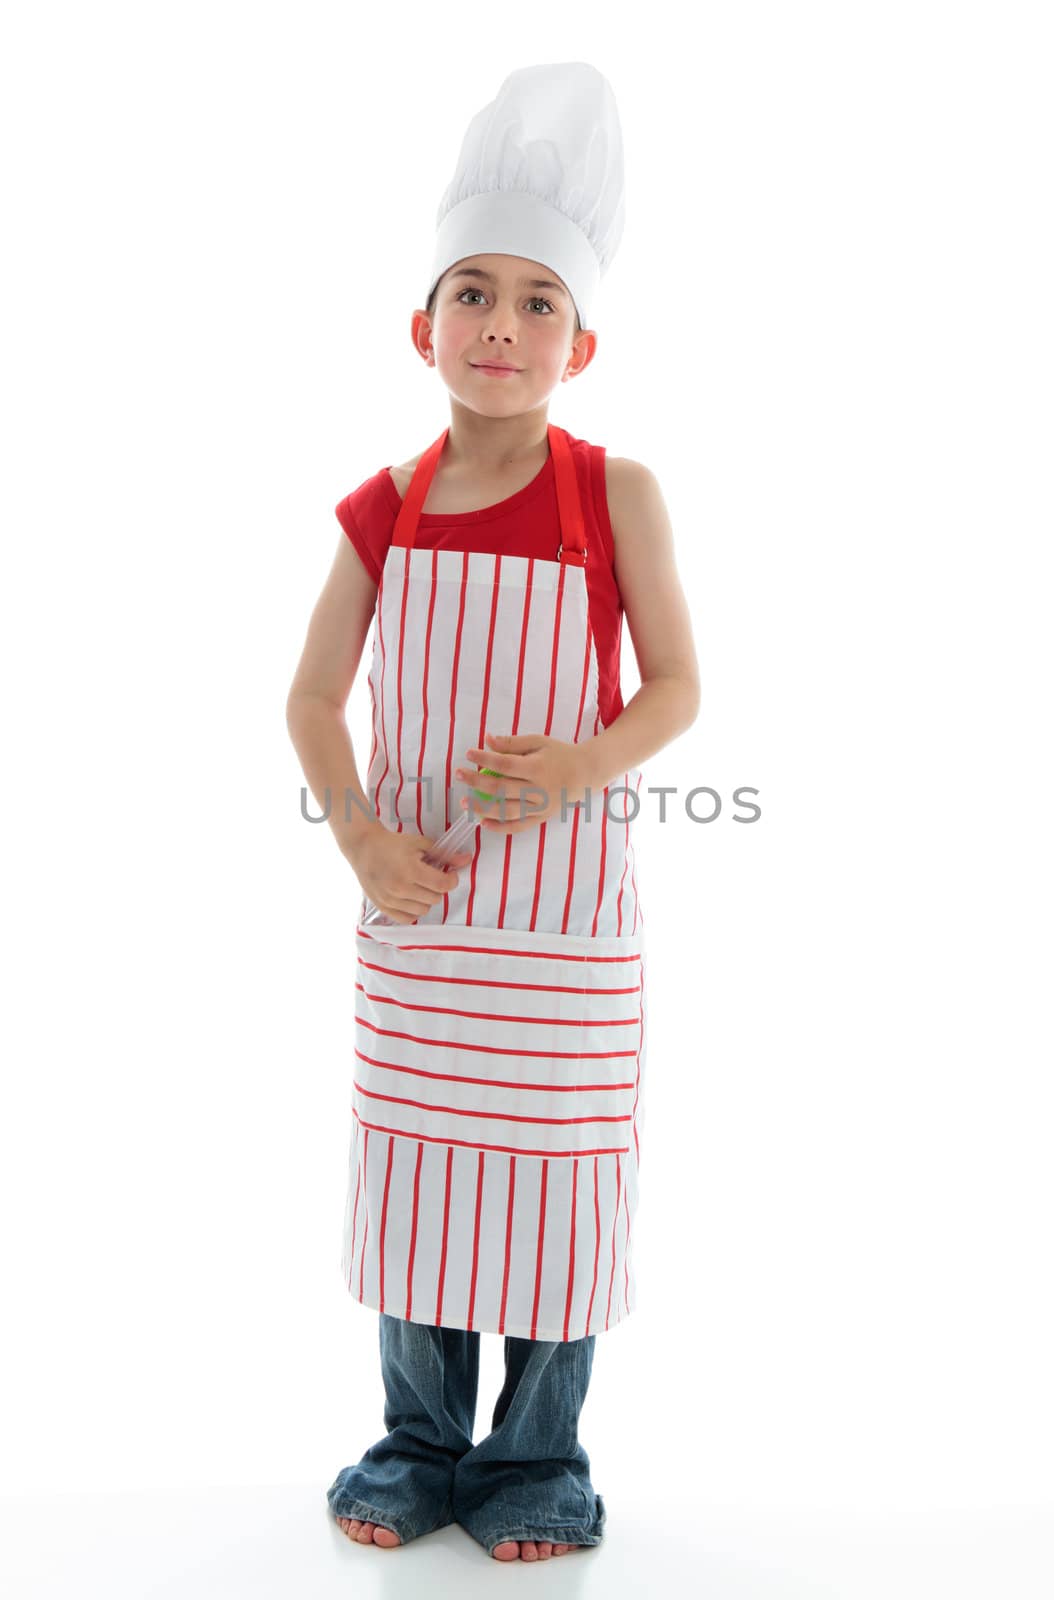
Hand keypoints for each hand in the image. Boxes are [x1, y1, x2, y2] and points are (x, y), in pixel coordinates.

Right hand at [347, 824, 473, 924]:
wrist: (363, 847)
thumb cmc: (392, 843)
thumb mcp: (420, 843)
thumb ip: (444, 854)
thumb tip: (467, 860)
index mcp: (411, 870)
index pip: (443, 885)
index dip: (452, 880)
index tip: (449, 874)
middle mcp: (400, 888)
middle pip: (435, 898)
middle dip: (438, 887)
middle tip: (431, 877)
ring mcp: (390, 900)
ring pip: (423, 910)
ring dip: (427, 899)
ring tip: (420, 886)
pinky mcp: (382, 907)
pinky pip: (407, 919)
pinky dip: (414, 911)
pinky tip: (412, 898)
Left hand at [453, 732, 592, 835]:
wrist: (585, 773)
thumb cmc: (559, 754)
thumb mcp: (538, 742)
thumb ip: (512, 743)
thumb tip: (487, 739)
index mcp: (538, 767)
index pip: (506, 765)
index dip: (485, 759)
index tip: (469, 753)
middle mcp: (539, 790)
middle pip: (502, 789)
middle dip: (477, 782)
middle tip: (459, 775)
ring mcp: (540, 807)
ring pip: (508, 811)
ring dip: (484, 808)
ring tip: (465, 803)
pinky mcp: (541, 818)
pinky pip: (519, 826)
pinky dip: (500, 828)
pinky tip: (483, 823)